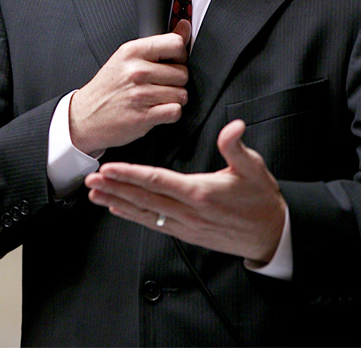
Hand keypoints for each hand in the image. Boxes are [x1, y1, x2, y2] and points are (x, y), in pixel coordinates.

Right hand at [68, 19, 190, 155]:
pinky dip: (170, 113)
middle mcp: (136, 71)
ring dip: (173, 99)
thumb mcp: (127, 58)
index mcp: (132, 51)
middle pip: (183, 73)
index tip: (172, 62)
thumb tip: (185, 27)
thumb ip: (158, 43)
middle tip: (159, 85)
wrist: (85, 116)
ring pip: (181, 94)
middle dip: (176, 81)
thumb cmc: (107, 88)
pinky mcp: (144, 116)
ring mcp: (140, 94)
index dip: (179, 55)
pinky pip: (175, 111)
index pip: (176, 44)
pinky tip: (157, 110)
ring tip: (156, 98)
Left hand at [83, 119, 286, 263]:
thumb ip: (236, 146)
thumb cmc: (261, 199)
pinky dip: (133, 216)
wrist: (271, 234)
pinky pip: (153, 224)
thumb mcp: (254, 168)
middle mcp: (189, 211)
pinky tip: (118, 209)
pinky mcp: (186, 234)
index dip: (131, 174)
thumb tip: (233, 126)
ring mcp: (185, 225)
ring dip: (117, 203)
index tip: (110, 167)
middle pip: (143, 198)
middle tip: (90, 180)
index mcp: (200, 192)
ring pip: (144, 213)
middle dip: (115, 188)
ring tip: (95, 194)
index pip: (158, 181)